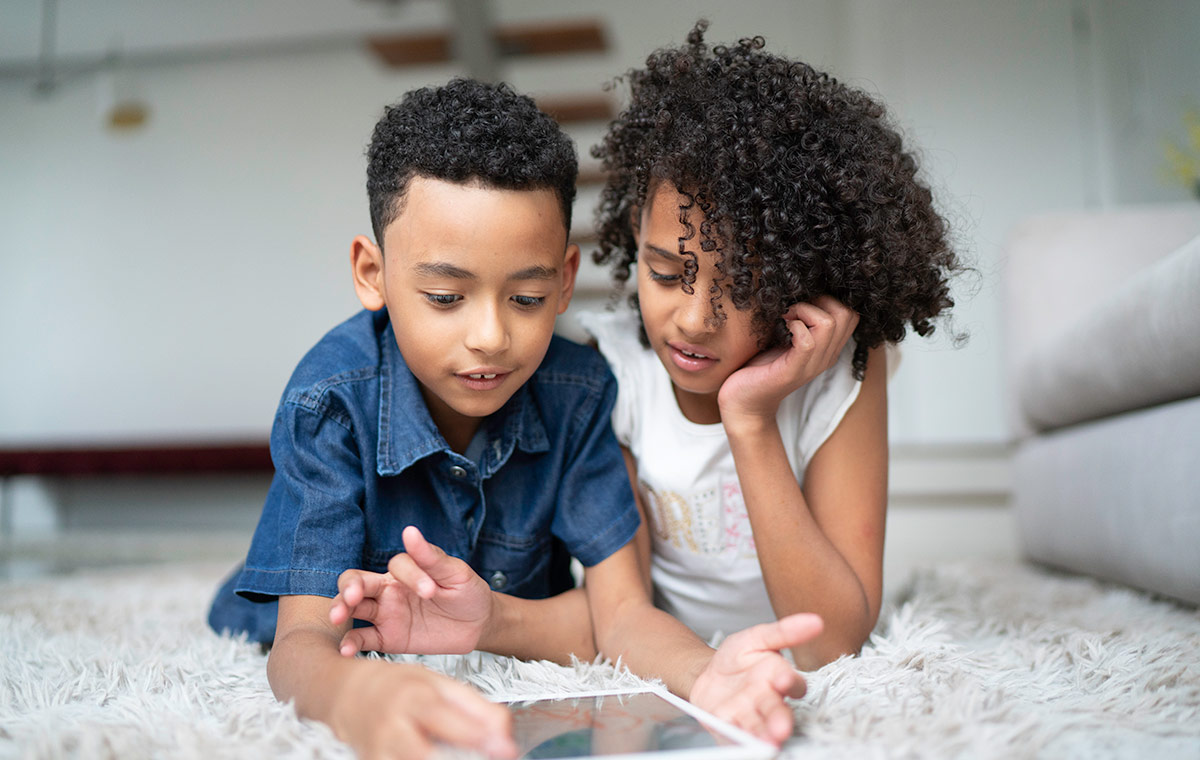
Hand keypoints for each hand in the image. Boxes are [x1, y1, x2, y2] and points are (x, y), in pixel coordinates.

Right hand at [330, 525, 494, 655]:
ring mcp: (386, 614)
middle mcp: (389, 590)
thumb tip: (409, 531)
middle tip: (351, 597)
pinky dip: (351, 643)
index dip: (410, 575)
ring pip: (353, 609)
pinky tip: (346, 650)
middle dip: (348, 587)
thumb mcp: (456, 573)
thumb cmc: (466, 592)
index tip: (430, 590)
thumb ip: (431, 558)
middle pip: (356, 582)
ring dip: (341, 610)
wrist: (477, 624)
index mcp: (406, 571)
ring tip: (337, 617)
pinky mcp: (388, 638)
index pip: (396, 565)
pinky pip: (364, 639)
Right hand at [332, 659, 516, 759]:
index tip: (506, 748)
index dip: (477, 736)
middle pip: (427, 756)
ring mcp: (377, 754)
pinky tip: (447, 758)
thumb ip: (474, 706)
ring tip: (470, 757)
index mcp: (411, 698)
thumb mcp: (437, 683)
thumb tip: (504, 732)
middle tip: (493, 757)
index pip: (445, 719)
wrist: (344, 696)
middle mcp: (390, 728)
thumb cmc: (396, 687)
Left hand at [688, 613, 823, 744]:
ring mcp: (748, 715)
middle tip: (782, 728)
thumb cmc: (737, 657)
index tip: (786, 681)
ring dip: (764, 736)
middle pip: (777, 711)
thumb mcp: (757, 637)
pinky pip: (734, 735)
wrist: (707, 673)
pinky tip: (742, 743)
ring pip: (759, 727)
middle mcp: (767, 700)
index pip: (793, 683)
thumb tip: (815, 621)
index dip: (791, 683)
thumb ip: (784, 631)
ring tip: (768, 742)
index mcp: (777, 677)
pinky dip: (738, 740)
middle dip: (780, 720)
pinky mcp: (729, 726)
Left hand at [718, 296, 858, 421]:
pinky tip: (780, 330)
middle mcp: (826, 356)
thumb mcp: (784, 336)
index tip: (802, 303)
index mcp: (828, 347)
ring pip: (829, 323)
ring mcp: (812, 365)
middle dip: (818, 300)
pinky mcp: (793, 371)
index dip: (829, 298)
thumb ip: (799, 318)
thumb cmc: (758, 365)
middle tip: (793, 310)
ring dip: (803, 311)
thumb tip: (801, 287)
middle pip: (847, 313)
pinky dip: (793, 327)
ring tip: (785, 318)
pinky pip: (808, 341)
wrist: (742, 402)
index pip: (852, 313)